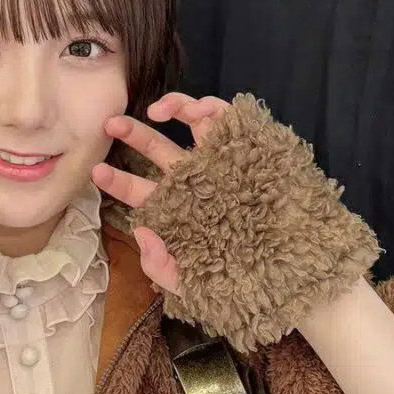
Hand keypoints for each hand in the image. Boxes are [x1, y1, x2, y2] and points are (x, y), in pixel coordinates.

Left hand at [91, 93, 232, 292]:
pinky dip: (208, 108)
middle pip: (158, 151)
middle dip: (134, 135)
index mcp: (179, 210)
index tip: (98, 172)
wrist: (295, 273)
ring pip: (190, 125)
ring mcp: (221, 161)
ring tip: (152, 111)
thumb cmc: (243, 280)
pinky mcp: (247, 147)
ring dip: (170, 109)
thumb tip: (141, 233)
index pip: (141, 192)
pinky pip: (226, 121)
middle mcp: (197, 181)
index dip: (118, 181)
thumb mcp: (192, 284)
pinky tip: (193, 112)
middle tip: (110, 125)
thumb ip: (160, 267)